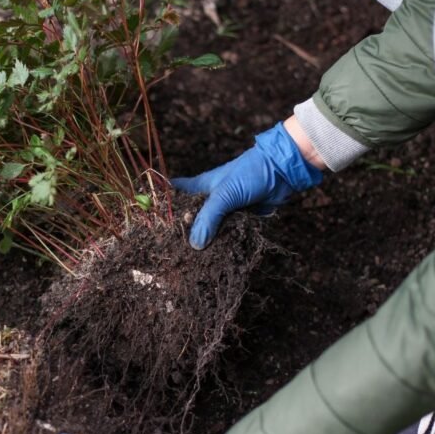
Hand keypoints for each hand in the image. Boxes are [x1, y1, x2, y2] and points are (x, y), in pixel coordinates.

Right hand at [170, 121, 322, 248]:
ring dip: (204, 241)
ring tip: (190, 261)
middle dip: (181, 232)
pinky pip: (227, 234)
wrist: (283, 172)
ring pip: (209, 228)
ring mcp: (226, 210)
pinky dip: (222, 243)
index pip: (174, 193)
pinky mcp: (240, 219)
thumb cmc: (250, 174)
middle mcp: (210, 199)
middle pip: (190, 217)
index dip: (162, 204)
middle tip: (170, 250)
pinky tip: (214, 257)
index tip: (150, 221)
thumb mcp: (225, 194)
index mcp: (200, 187)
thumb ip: (209, 218)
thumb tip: (195, 245)